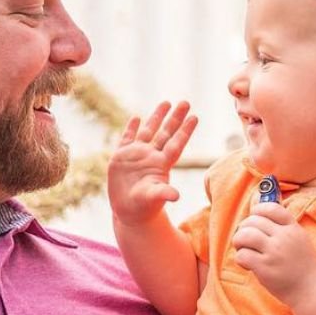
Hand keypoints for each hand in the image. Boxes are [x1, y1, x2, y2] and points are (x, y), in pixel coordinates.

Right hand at [107, 100, 197, 224]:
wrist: (128, 212)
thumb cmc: (144, 207)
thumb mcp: (153, 199)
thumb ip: (163, 194)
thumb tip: (176, 196)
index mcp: (161, 164)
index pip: (176, 144)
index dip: (185, 131)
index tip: (195, 117)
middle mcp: (151, 156)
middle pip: (165, 133)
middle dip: (175, 118)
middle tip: (186, 102)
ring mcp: (136, 155)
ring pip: (148, 131)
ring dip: (156, 117)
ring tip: (166, 102)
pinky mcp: (121, 157)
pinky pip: (127, 138)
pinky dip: (131, 128)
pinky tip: (136, 117)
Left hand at [231, 202, 315, 304]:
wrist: (310, 289)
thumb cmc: (301, 265)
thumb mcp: (299, 239)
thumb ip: (283, 226)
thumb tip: (257, 213)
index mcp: (292, 228)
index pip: (270, 207)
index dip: (257, 211)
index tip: (255, 220)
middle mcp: (284, 237)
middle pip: (253, 220)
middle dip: (244, 228)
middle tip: (246, 240)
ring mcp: (274, 252)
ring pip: (245, 235)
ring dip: (239, 241)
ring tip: (243, 249)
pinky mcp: (265, 268)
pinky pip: (242, 255)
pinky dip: (241, 259)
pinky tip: (248, 265)